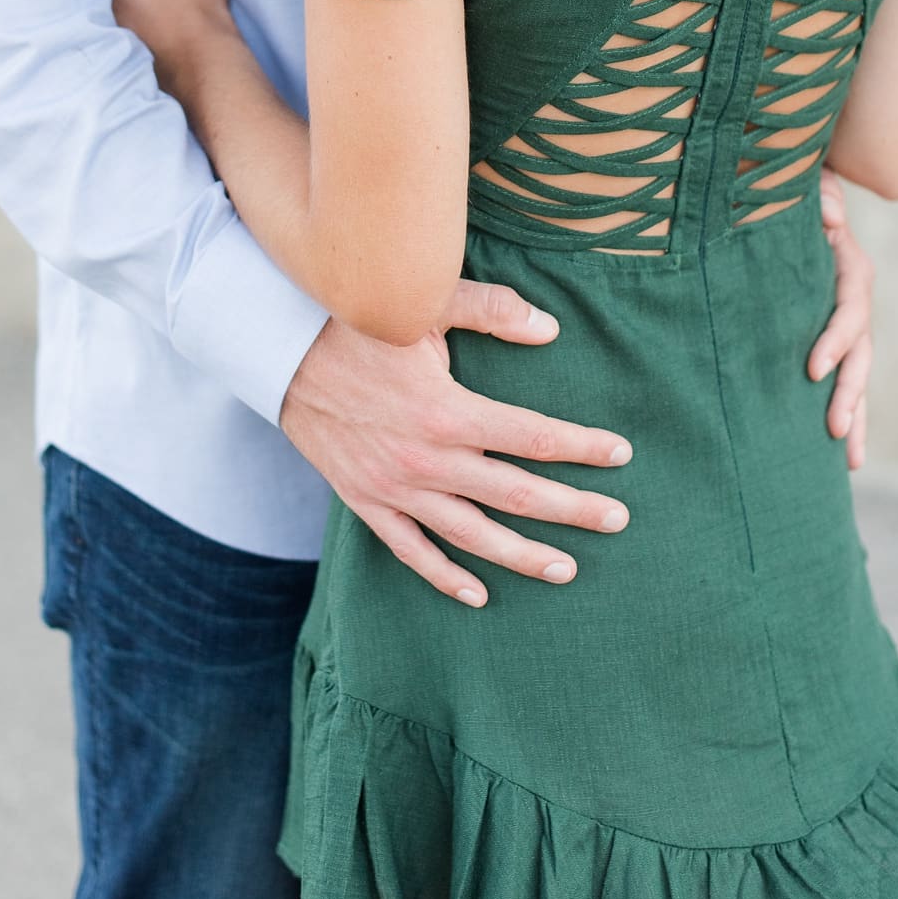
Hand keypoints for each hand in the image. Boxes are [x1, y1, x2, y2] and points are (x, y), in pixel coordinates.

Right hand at [279, 280, 631, 608]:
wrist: (277, 350)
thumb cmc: (355, 321)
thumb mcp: (423, 304)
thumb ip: (491, 311)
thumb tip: (550, 328)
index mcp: (447, 411)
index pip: (532, 437)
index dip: (581, 448)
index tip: (621, 454)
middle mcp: (426, 460)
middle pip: (515, 495)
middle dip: (572, 509)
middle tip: (617, 520)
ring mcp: (394, 488)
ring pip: (470, 535)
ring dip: (521, 555)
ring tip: (566, 568)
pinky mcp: (365, 501)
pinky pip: (411, 551)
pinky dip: (444, 576)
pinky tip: (478, 594)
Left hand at [808, 170, 872, 469]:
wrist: (794, 199)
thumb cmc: (793, 190)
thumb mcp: (808, 182)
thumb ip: (820, 194)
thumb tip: (829, 218)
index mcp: (851, 269)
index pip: (850, 311)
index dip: (835, 341)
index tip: (812, 371)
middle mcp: (855, 301)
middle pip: (861, 355)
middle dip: (851, 395)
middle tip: (836, 430)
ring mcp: (847, 324)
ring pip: (859, 377)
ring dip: (856, 416)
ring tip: (852, 461)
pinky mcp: (832, 339)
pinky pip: (843, 378)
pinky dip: (846, 411)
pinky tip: (839, 453)